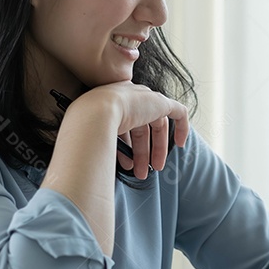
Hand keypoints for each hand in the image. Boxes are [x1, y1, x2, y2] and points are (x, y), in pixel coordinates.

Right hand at [69, 82, 188, 179]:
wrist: (95, 114)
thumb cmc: (86, 127)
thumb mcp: (92, 137)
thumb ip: (100, 145)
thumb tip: (97, 166)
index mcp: (110, 102)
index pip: (124, 125)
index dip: (128, 145)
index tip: (128, 162)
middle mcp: (128, 97)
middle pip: (141, 127)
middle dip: (141, 152)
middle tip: (141, 171)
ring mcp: (144, 98)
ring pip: (156, 125)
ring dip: (154, 150)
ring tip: (150, 170)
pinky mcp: (160, 102)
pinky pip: (178, 112)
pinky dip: (181, 127)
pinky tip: (180, 144)